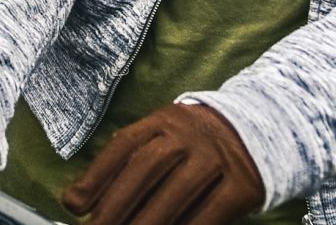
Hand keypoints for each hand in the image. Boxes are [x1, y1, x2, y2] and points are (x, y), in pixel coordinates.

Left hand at [62, 103, 264, 224]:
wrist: (262, 131)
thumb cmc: (196, 145)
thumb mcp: (165, 139)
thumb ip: (128, 163)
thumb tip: (79, 200)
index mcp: (164, 120)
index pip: (125, 144)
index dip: (97, 174)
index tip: (74, 204)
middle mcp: (190, 133)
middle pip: (147, 166)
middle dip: (117, 202)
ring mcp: (218, 158)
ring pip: (177, 192)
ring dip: (148, 222)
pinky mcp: (243, 184)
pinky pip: (211, 213)